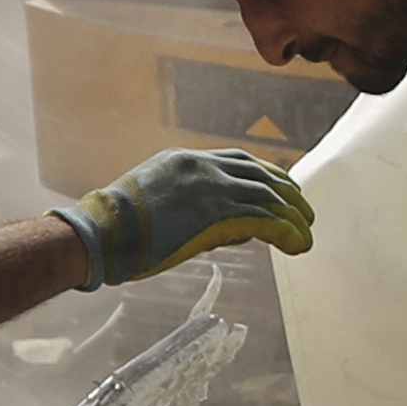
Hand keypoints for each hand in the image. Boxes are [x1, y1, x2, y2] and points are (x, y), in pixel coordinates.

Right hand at [54, 147, 313, 287]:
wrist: (100, 233)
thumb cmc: (118, 229)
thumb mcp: (156, 203)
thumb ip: (192, 208)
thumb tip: (228, 230)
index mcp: (186, 159)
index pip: (239, 161)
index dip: (267, 175)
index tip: (284, 190)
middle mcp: (203, 167)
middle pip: (261, 175)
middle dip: (288, 194)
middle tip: (305, 213)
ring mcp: (210, 188)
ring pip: (268, 198)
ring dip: (293, 219)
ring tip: (306, 237)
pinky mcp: (215, 214)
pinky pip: (264, 220)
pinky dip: (286, 232)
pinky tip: (297, 245)